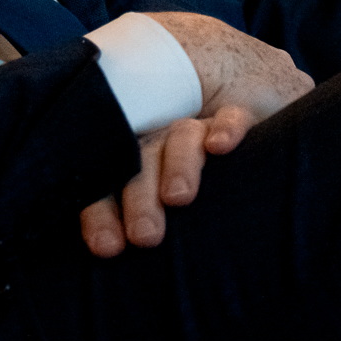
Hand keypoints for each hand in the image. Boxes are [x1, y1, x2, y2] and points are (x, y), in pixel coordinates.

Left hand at [78, 12, 310, 258]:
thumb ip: (148, 217)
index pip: (110, 181)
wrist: (235, 84)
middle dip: (140, 199)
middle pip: (142, 162)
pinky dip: (226, 127)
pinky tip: (221, 145)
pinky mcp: (239, 112)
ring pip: (182, 139)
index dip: (102, 212)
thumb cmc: (195, 168)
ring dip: (179, 166)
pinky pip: (231, 116)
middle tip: (145, 236)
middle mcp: (161, 138)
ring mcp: (198, 123)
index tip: (106, 247)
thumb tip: (117, 257)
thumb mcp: (167, 190)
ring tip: (178, 196)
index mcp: (135, 157)